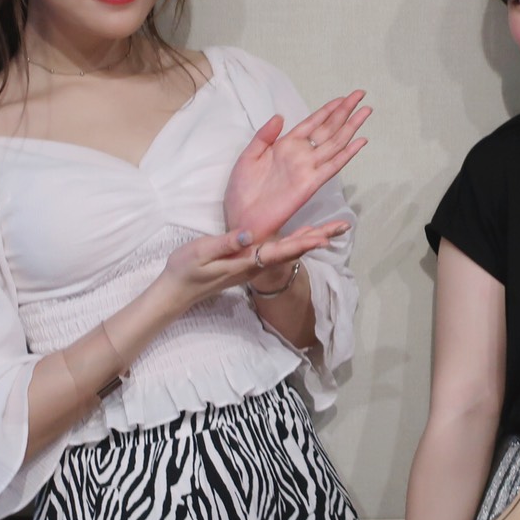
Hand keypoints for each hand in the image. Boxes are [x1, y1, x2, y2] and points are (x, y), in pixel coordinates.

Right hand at [161, 222, 348, 306]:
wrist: (176, 292)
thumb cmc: (185, 269)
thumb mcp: (201, 252)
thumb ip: (225, 243)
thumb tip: (250, 234)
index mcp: (246, 262)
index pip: (280, 251)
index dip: (302, 243)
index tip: (324, 237)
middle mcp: (255, 265)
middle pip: (293, 251)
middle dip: (318, 238)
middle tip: (343, 227)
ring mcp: (253, 265)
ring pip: (289, 251)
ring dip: (311, 239)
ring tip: (333, 229)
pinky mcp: (249, 262)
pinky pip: (279, 251)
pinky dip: (296, 241)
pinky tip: (305, 235)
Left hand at [224, 91, 370, 241]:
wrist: (241, 218)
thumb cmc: (241, 190)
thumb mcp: (248, 156)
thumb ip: (264, 135)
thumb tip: (280, 116)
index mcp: (285, 146)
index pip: (312, 123)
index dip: (328, 110)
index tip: (343, 97)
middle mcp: (301, 155)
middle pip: (328, 129)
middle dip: (345, 112)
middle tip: (360, 95)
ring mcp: (307, 169)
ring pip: (335, 143)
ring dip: (351, 127)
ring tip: (366, 111)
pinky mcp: (310, 184)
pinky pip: (332, 166)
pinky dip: (347, 154)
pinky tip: (360, 141)